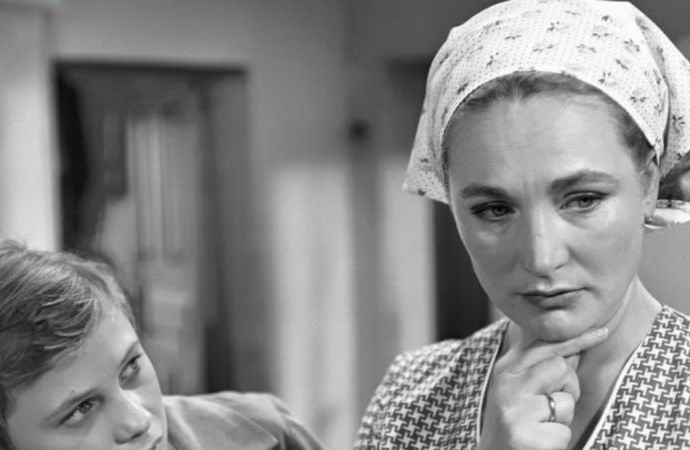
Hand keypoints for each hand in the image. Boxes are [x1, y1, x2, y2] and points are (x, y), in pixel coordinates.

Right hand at [477, 327, 607, 449]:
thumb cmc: (515, 425)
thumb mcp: (522, 391)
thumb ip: (544, 370)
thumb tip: (574, 348)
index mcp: (505, 370)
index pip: (544, 346)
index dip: (576, 339)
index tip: (603, 331)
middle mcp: (506, 386)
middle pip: (560, 368)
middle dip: (568, 389)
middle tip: (549, 408)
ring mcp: (514, 410)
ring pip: (565, 402)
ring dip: (562, 419)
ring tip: (541, 427)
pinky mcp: (524, 436)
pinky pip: (563, 432)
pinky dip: (558, 441)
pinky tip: (539, 443)